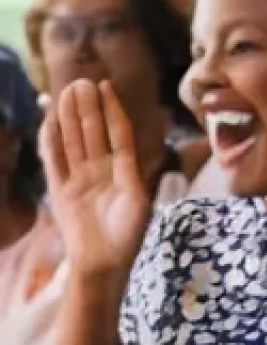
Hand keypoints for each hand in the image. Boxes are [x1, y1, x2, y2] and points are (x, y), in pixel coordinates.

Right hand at [40, 79, 149, 277]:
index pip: (118, 134)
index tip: (105, 86)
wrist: (102, 263)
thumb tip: (139, 148)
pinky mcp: (60, 190)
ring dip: (69, 118)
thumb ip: (135, 172)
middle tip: (80, 81)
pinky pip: (54, 160)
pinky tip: (48, 122)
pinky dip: (50, 141)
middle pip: (92, 133)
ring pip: (73, 141)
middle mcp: (100, 171)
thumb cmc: (127, 236)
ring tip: (66, 93)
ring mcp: (79, 179)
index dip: (112, 110)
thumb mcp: (139, 201)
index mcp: (123, 171)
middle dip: (87, 108)